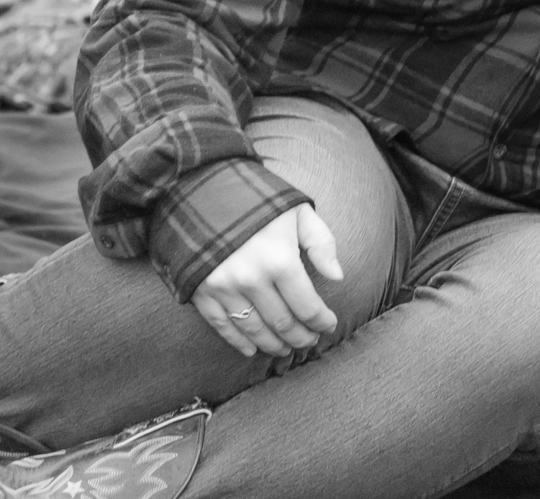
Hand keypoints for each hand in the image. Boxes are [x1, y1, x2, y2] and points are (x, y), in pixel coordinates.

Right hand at [189, 205, 342, 357]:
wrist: (202, 189)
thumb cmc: (258, 199)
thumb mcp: (298, 211)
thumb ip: (322, 243)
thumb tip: (338, 276)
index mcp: (280, 260)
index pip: (307, 306)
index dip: (321, 321)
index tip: (329, 325)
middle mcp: (252, 280)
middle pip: (282, 323)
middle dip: (300, 337)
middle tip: (310, 341)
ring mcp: (223, 288)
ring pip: (254, 330)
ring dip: (273, 345)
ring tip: (287, 349)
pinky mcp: (201, 292)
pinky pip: (222, 327)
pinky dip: (238, 342)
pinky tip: (252, 350)